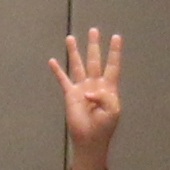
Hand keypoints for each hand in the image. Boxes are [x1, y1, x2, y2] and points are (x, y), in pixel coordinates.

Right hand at [49, 27, 125, 169]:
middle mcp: (95, 84)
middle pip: (94, 60)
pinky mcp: (70, 94)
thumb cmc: (104, 126)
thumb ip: (104, 97)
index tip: (116, 37)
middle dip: (94, 45)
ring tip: (71, 38)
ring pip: (78, 65)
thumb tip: (88, 91)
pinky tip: (52, 61)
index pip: (113, 65)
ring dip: (74, 52)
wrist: (90, 139)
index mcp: (109, 87)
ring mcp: (82, 88)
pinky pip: (63, 79)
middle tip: (94, 30)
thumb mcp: (113, 111)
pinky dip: (58, 70)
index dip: (115, 52)